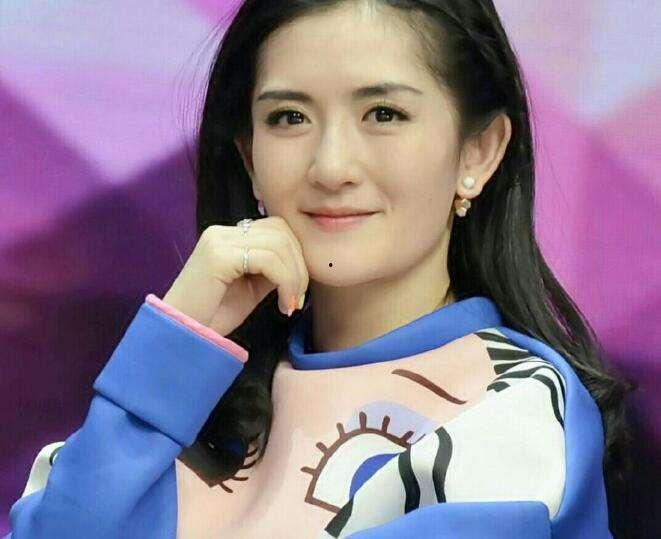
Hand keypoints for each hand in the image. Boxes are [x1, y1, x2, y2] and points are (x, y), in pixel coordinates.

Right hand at [162, 216, 308, 336]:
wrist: (183, 335)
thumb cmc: (214, 316)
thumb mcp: (252, 287)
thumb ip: (272, 269)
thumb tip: (302, 264)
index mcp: (229, 235)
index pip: (277, 228)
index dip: (296, 256)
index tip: (297, 291)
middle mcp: (222, 231)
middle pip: (281, 231)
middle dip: (299, 266)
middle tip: (297, 298)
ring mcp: (219, 240)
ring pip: (279, 244)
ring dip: (294, 277)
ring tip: (289, 303)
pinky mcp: (219, 255)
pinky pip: (268, 260)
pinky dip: (284, 282)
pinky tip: (282, 305)